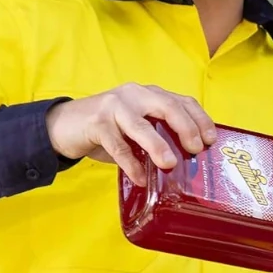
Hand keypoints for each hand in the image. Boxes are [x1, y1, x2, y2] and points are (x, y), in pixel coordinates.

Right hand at [45, 83, 216, 185]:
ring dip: (158, 145)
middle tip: (195, 149)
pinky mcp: (96, 122)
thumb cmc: (108, 129)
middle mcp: (135, 95)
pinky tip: (139, 178)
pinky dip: (130, 163)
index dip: (200, 119)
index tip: (210, 139)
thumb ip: (158, 136)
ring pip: (141, 125)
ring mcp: (114, 106)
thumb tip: (187, 162)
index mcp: (149, 95)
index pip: (182, 101)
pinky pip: (117, 145)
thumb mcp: (137, 128)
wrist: (62, 125)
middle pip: (167, 106)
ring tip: (170, 164)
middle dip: (186, 127)